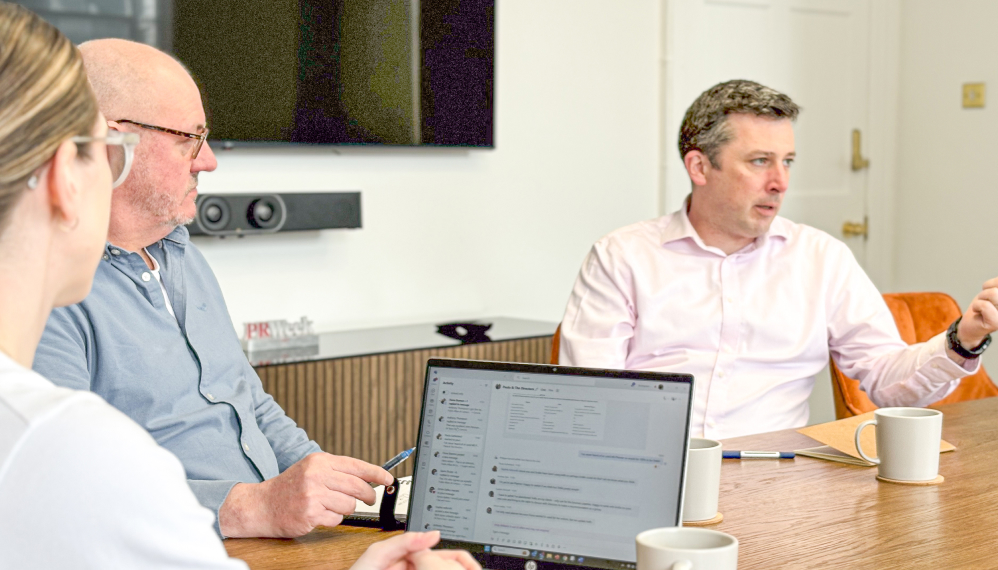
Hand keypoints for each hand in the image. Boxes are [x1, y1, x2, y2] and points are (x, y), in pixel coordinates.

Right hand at [218, 452, 392, 537]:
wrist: (261, 505)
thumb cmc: (289, 487)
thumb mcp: (311, 469)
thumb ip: (337, 470)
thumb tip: (368, 476)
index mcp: (319, 461)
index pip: (357, 466)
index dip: (377, 473)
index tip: (389, 479)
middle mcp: (316, 475)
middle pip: (358, 487)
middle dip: (369, 495)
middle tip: (370, 499)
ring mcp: (313, 495)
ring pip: (349, 505)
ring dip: (345, 509)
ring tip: (331, 506)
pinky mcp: (310, 513)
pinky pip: (336, 519)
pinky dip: (332, 519)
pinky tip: (320, 515)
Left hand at [352, 532, 480, 569]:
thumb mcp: (378, 553)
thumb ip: (405, 541)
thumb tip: (434, 533)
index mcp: (404, 556)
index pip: (436, 553)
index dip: (452, 556)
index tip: (467, 562)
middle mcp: (409, 568)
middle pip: (440, 565)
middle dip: (453, 565)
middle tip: (467, 568)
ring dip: (448, 569)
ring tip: (462, 569)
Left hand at [956, 277, 997, 349]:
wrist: (970, 326)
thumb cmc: (983, 305)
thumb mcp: (993, 289)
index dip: (995, 283)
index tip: (992, 292)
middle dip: (988, 291)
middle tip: (986, 301)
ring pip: (994, 293)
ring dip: (982, 297)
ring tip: (982, 306)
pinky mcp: (996, 323)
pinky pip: (984, 305)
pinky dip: (977, 305)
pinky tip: (978, 312)